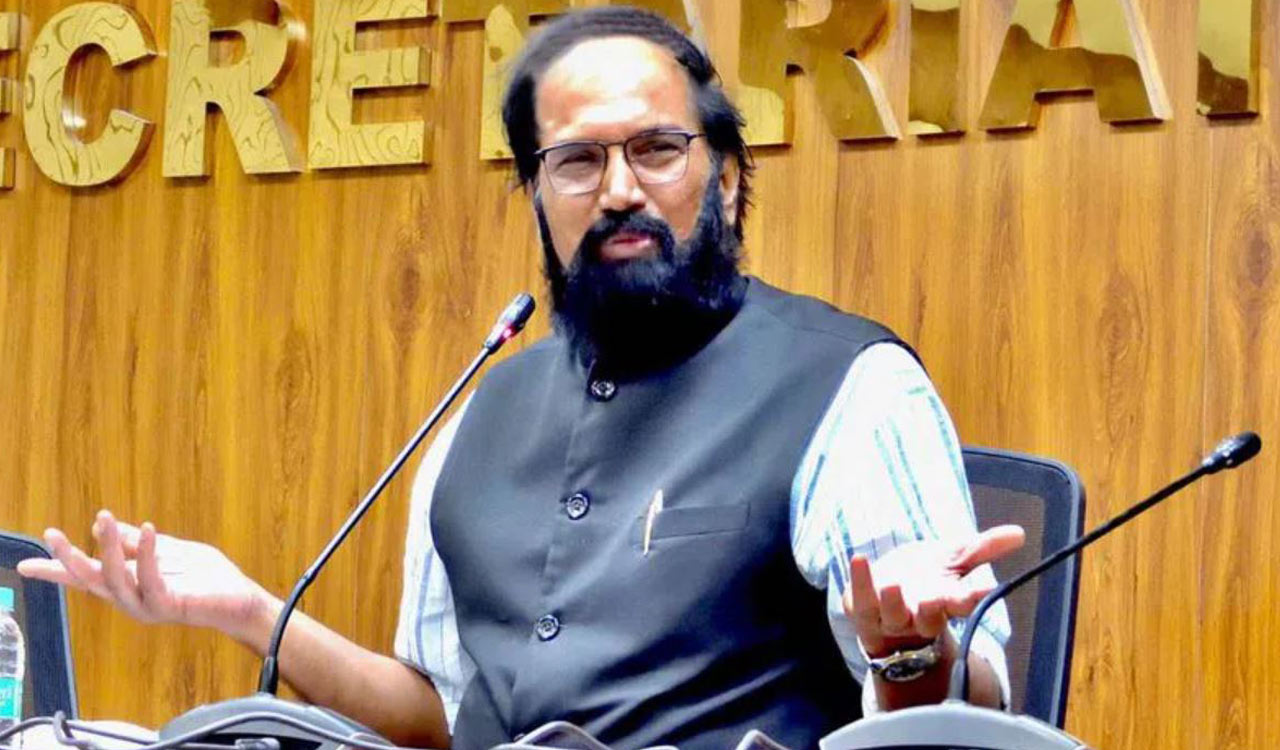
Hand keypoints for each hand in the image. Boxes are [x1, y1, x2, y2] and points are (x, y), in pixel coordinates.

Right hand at [16, 510, 275, 643]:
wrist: (240, 600)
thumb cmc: (207, 578)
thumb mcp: (168, 550)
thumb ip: (138, 542)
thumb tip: (106, 526)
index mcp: (128, 584)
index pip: (85, 578)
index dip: (56, 570)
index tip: (23, 564)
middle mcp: (131, 599)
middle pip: (89, 581)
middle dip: (68, 559)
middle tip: (51, 533)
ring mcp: (147, 605)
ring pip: (115, 580)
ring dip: (107, 547)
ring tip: (102, 517)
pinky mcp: (169, 605)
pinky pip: (150, 579)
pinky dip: (145, 553)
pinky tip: (146, 529)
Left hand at [843, 525, 1024, 657]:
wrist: (884, 601)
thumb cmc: (926, 580)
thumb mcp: (953, 560)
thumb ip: (983, 548)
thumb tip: (1019, 533)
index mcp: (945, 603)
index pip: (964, 603)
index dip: (975, 597)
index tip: (988, 589)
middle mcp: (918, 614)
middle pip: (929, 618)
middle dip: (932, 611)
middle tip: (935, 600)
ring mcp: (889, 616)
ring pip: (893, 613)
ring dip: (893, 601)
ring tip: (892, 585)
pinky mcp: (862, 609)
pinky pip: (859, 598)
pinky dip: (859, 580)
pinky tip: (859, 559)